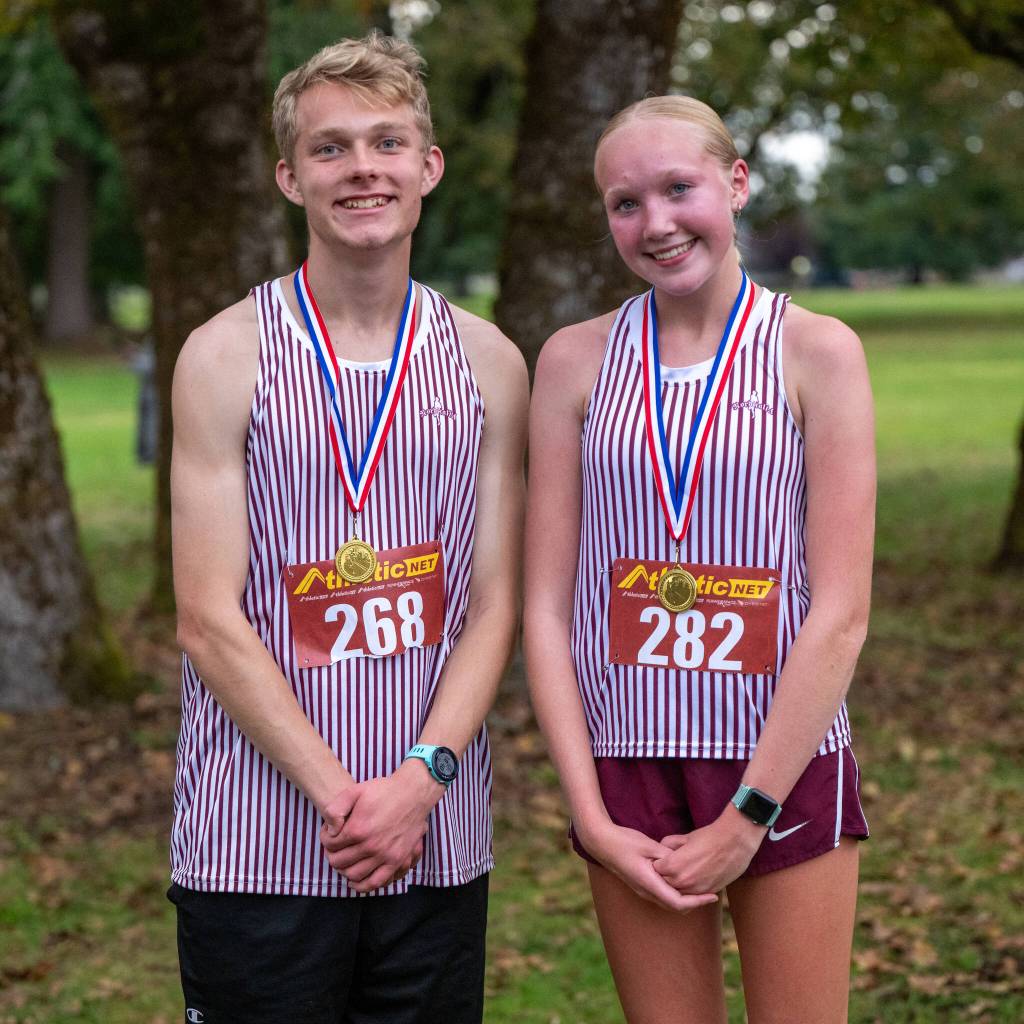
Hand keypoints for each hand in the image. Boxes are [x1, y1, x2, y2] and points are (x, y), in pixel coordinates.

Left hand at [320, 762, 441, 892]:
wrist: (413, 794)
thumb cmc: (384, 791)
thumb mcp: (355, 790)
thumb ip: (335, 809)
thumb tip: (330, 831)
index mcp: (358, 829)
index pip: (330, 844)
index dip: (325, 838)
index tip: (330, 832)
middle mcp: (370, 846)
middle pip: (339, 862)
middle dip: (332, 854)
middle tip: (335, 847)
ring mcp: (384, 855)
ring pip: (354, 875)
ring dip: (343, 870)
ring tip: (344, 861)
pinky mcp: (396, 861)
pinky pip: (375, 883)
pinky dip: (362, 886)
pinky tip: (354, 881)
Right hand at [579, 818, 717, 913]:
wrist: (601, 843)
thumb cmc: (624, 841)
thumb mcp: (649, 845)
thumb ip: (668, 857)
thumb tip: (685, 865)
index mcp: (649, 883)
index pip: (679, 903)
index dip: (698, 902)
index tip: (713, 896)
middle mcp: (646, 892)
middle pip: (676, 907)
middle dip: (695, 902)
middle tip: (712, 892)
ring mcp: (642, 891)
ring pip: (669, 903)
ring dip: (686, 899)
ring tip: (701, 888)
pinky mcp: (640, 885)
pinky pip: (662, 896)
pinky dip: (677, 893)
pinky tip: (683, 882)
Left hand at [654, 808, 764, 893]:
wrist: (735, 842)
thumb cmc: (709, 836)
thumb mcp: (684, 837)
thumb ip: (668, 844)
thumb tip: (661, 849)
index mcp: (673, 866)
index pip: (655, 869)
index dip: (658, 862)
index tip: (662, 857)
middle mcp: (682, 881)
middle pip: (664, 883)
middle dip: (665, 874)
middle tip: (671, 864)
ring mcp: (695, 890)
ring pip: (678, 893)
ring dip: (677, 884)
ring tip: (683, 870)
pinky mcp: (708, 893)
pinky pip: (693, 896)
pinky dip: (690, 889)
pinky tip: (694, 877)